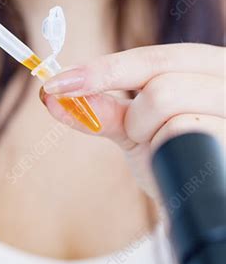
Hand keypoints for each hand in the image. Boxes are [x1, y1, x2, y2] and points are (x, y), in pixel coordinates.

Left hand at [40, 43, 224, 197]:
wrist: (208, 206)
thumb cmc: (175, 159)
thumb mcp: (138, 128)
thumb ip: (102, 108)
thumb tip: (53, 94)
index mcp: (209, 65)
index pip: (153, 57)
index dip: (101, 70)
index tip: (56, 85)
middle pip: (161, 85)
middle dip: (137, 118)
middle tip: (142, 137)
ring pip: (170, 108)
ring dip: (153, 138)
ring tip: (170, 152)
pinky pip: (185, 138)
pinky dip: (170, 154)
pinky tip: (182, 165)